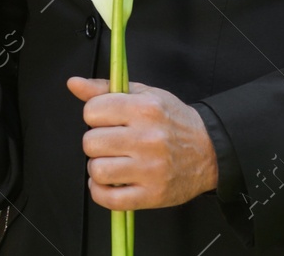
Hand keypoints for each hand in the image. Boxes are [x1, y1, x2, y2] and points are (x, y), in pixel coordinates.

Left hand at [67, 77, 216, 209]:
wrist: (210, 150)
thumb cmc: (173, 120)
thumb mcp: (144, 95)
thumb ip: (105, 89)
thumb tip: (73, 84)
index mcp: (144, 109)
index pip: (92, 111)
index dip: (94, 116)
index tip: (105, 120)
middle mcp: (147, 138)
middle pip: (91, 143)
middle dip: (95, 143)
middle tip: (110, 143)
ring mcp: (150, 169)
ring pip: (98, 170)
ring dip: (98, 168)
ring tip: (111, 162)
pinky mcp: (153, 195)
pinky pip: (110, 199)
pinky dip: (101, 192)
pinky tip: (109, 183)